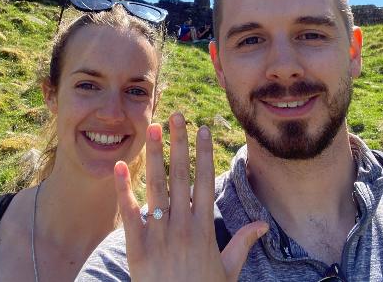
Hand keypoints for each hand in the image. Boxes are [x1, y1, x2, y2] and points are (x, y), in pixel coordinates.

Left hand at [113, 112, 267, 281]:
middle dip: (178, 144)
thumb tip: (262, 223)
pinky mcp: (136, 248)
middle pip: (180, 177)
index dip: (204, 154)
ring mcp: (158, 237)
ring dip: (154, 156)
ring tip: (152, 128)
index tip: (203, 129)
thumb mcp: (228, 271)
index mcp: (203, 230)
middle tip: (176, 116)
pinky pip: (129, 214)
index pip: (204, 182)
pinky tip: (120, 166)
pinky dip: (123, 190)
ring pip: (155, 188)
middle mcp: (181, 228)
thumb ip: (242, 244)